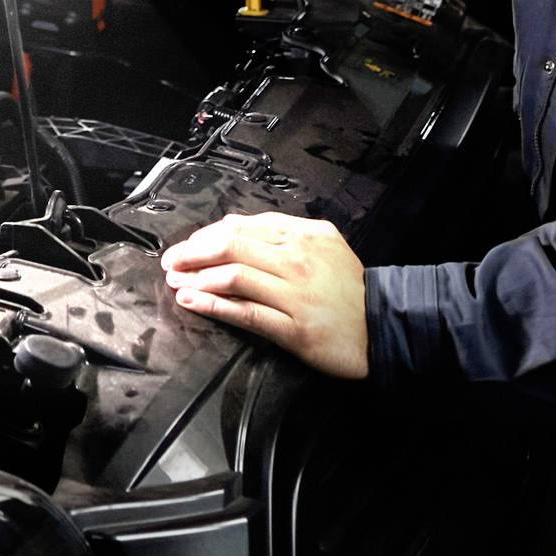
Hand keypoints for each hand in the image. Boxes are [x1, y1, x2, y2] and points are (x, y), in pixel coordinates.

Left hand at [161, 212, 368, 378]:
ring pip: (233, 277)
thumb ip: (284, 233)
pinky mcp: (293, 328)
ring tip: (175, 281)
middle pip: (231, 246)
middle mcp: (297, 260)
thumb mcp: (325, 245)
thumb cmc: (349, 289)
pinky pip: (245, 313)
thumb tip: (235, 228)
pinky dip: (212, 306)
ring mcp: (294, 295)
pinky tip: (191, 302)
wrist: (383, 327)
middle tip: (172, 261)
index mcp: (304, 235)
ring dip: (196, 278)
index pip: (242, 226)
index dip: (206, 235)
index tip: (188, 245)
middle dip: (192, 252)